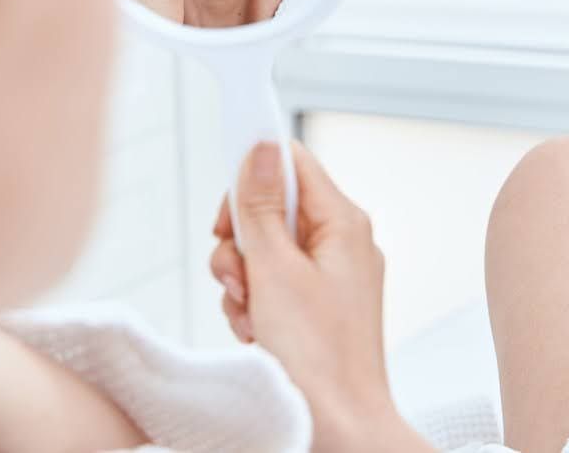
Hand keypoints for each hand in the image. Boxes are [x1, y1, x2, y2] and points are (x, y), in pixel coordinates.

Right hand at [210, 142, 433, 451]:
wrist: (338, 429)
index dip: (251, 178)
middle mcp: (341, 243)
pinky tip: (257, 333)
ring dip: (242, 280)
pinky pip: (271, 284)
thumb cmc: (317, 356)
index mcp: (343, 222)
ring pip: (263, 250)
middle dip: (240, 242)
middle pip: (271, 208)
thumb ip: (260, 204)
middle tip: (237, 275)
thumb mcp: (274, 269)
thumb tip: (261, 144)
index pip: (292, 162)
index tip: (226, 211)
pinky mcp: (316, 307)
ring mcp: (329, 277)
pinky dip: (254, 305)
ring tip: (251, 315)